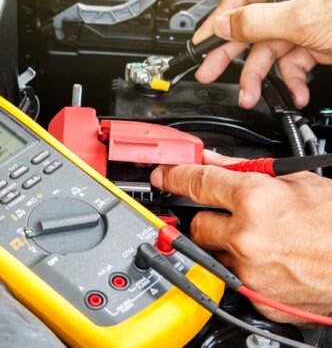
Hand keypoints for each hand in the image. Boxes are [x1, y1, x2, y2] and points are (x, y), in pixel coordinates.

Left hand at [150, 150, 331, 323]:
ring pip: (213, 254)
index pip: (194, 182)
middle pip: (197, 224)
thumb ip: (244, 170)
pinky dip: (246, 270)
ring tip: (264, 239)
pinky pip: (234, 279)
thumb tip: (211, 159)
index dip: (173, 176)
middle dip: (210, 218)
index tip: (162, 175)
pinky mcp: (257, 299)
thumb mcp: (297, 182)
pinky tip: (271, 261)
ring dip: (228, 246)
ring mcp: (251, 272)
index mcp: (255, 201)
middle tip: (236, 216)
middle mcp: (247, 238)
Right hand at [192, 0, 331, 108]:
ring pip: (272, 50)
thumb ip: (257, 20)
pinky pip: (296, 63)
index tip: (202, 44)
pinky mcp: (320, 43)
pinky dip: (293, 80)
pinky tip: (295, 92)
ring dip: (262, 77)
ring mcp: (308, 22)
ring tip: (252, 96)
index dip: (218, 22)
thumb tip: (223, 24)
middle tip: (210, 73)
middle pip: (252, 27)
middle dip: (233, 55)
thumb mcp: (303, 18)